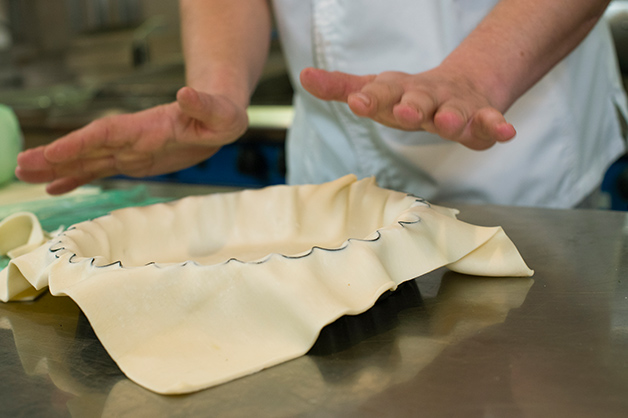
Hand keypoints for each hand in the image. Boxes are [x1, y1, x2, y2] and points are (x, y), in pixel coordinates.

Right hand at [15, 87, 247, 194]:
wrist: (218, 118)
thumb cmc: (222, 115)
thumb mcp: (221, 113)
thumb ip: (203, 105)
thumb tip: (186, 93)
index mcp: (147, 127)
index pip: (105, 134)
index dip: (78, 144)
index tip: (50, 154)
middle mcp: (132, 138)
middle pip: (87, 146)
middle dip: (55, 156)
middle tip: (20, 167)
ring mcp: (130, 149)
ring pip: (88, 160)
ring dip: (58, 168)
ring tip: (26, 176)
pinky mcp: (134, 160)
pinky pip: (100, 170)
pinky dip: (77, 178)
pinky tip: (55, 186)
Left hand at [300, 67, 515, 149]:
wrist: (458, 87)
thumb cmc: (407, 95)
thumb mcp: (374, 90)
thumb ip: (341, 86)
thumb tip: (303, 75)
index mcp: (397, 92)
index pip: (380, 93)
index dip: (369, 98)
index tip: (355, 101)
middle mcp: (425, 97)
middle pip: (417, 101)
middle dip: (410, 107)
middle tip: (403, 112)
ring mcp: (454, 105)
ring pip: (453, 111)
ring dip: (451, 117)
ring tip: (447, 121)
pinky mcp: (479, 117)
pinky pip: (489, 122)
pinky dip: (496, 127)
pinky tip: (506, 133)